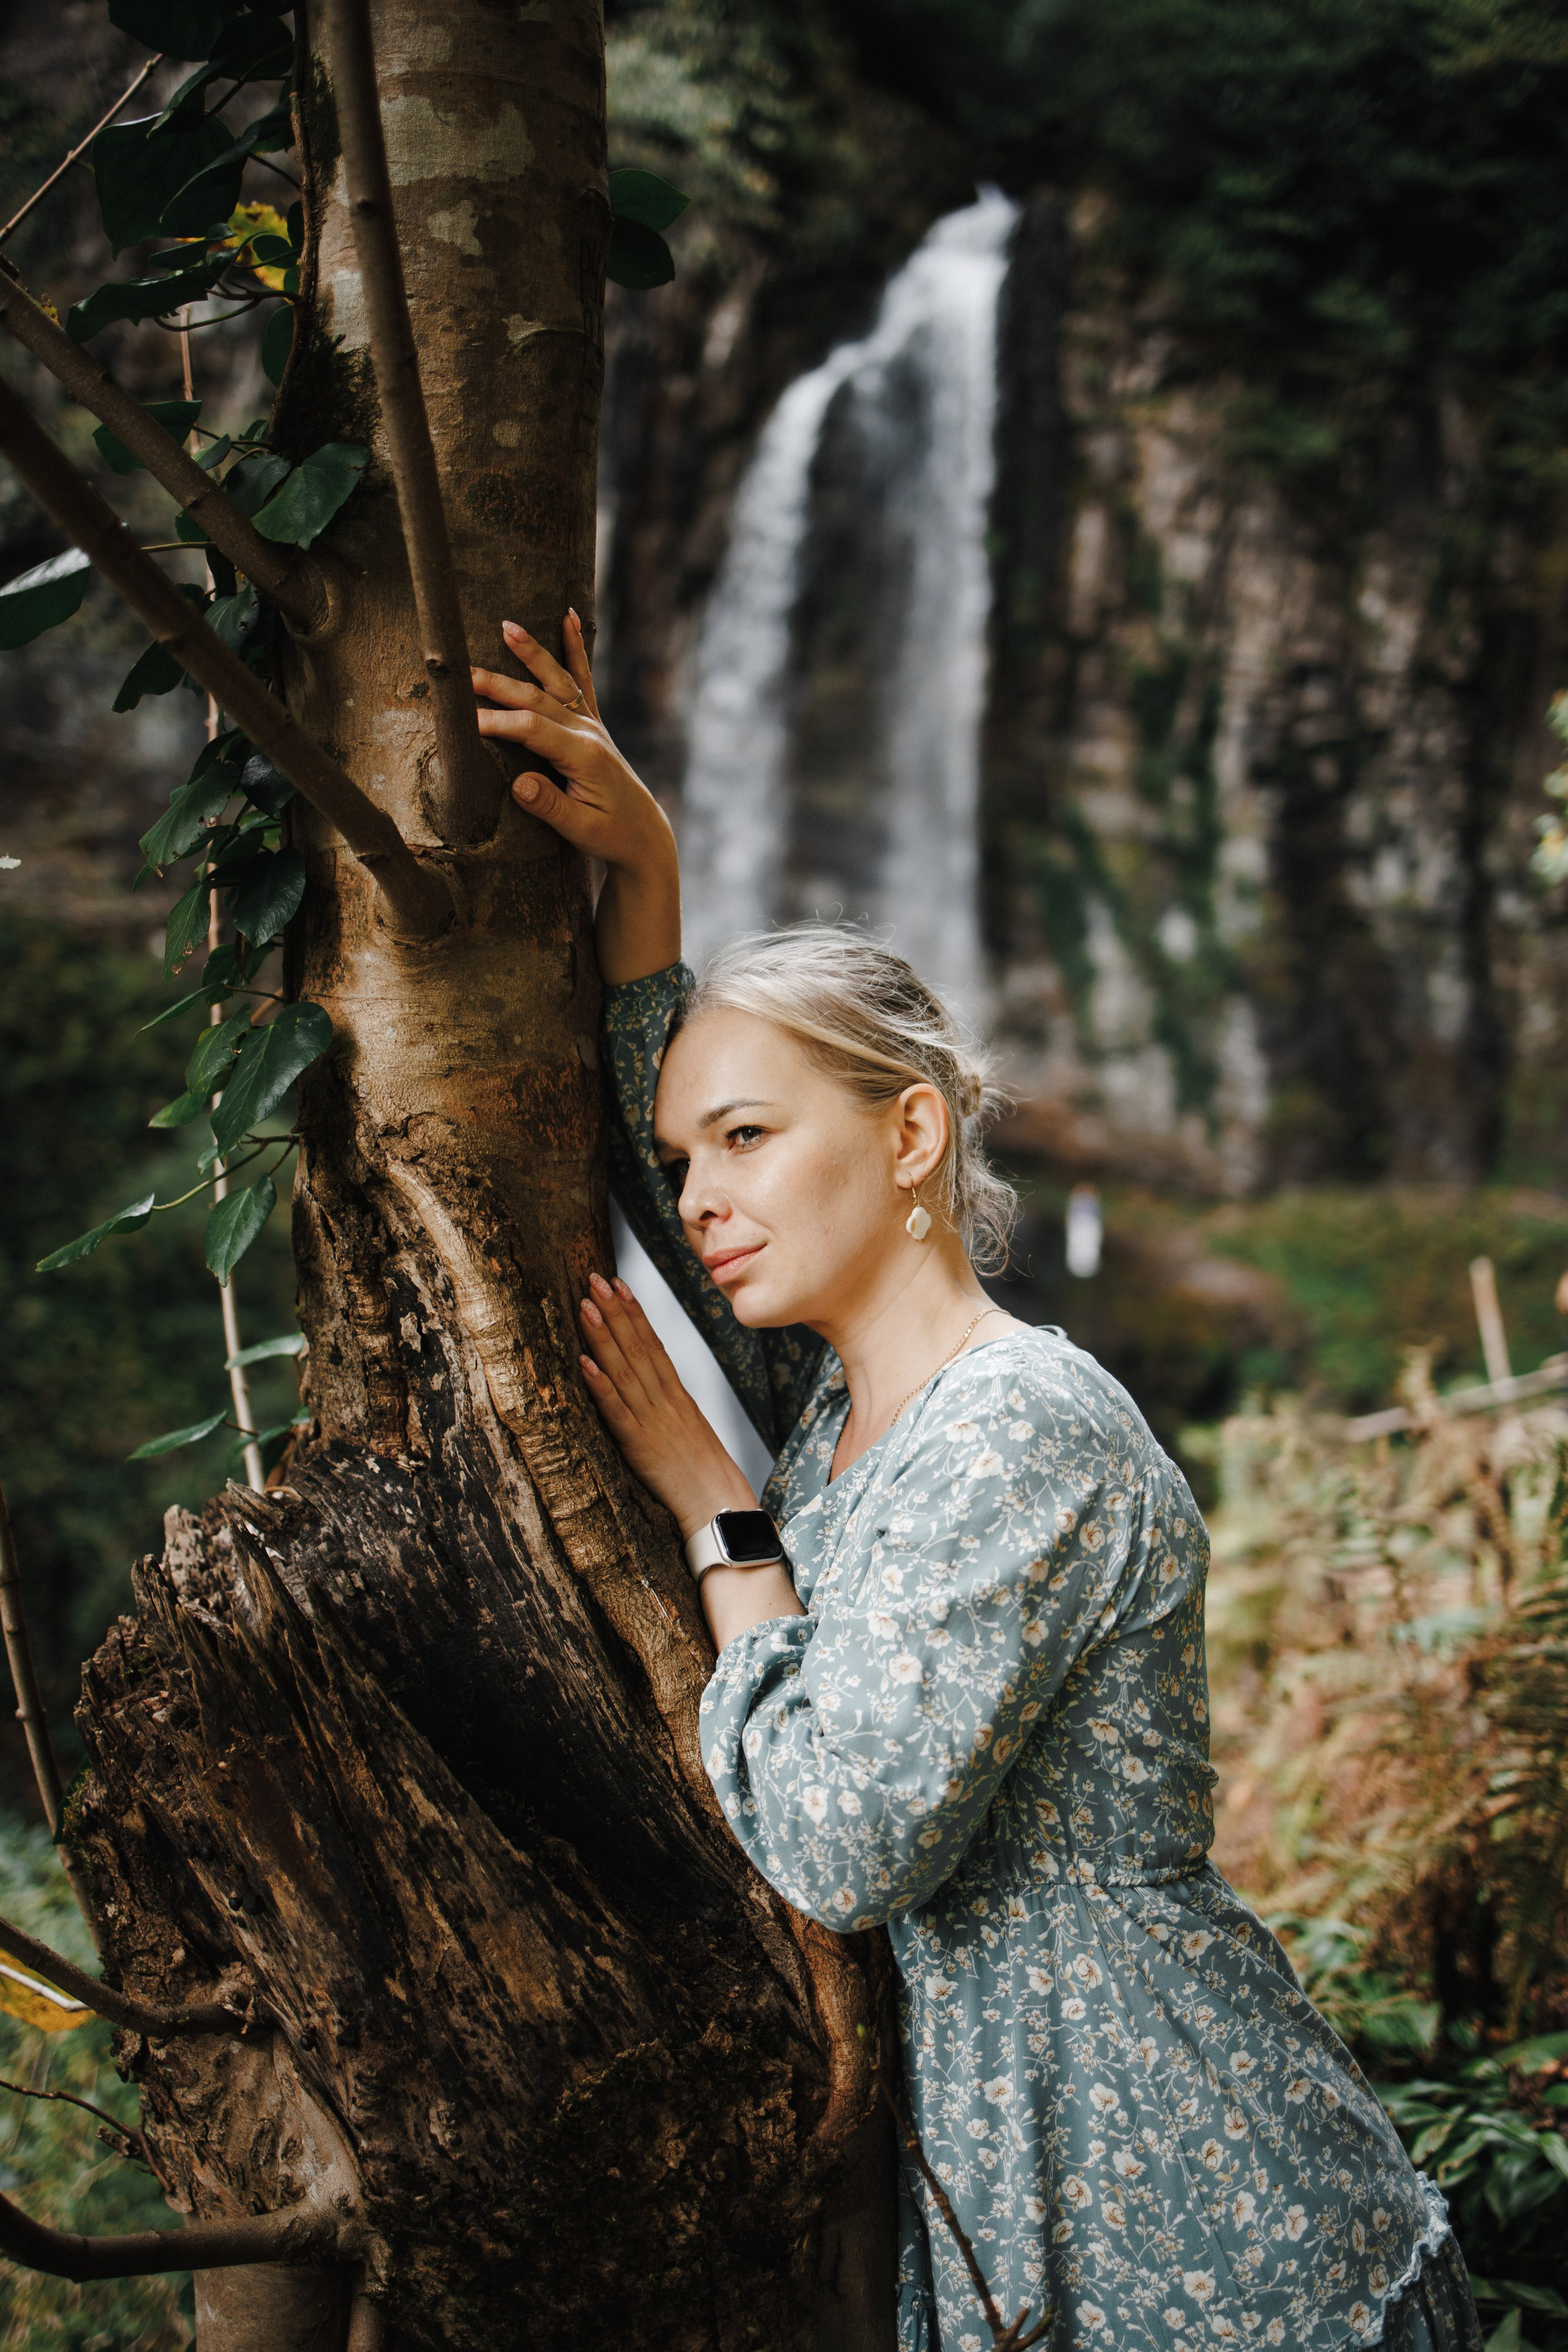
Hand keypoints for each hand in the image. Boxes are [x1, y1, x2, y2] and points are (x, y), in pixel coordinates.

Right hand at [471, 613, 679, 983]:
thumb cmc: (611, 836)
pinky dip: (575, 648)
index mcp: (584, 756)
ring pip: (556, 681)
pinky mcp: (594, 725)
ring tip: (507, 627)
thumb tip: (518, 784)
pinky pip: (582, 680)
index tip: (466, 721)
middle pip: (537, 699)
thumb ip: (550, 805)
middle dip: (499, 685)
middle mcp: (589, 733)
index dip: (498, 723)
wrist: (645, 835)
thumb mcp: (580, 829)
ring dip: (531, 653)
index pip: (532, 729)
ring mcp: (593, 725)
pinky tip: (569, 617)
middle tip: (464, 673)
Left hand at [578, 1273, 753, 1533]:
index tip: (619, 1283)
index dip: (635, 1313)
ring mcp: (652, 1421)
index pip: (654, 1345)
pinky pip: (617, 1411)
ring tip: (585, 1305)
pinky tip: (584, 1363)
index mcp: (678, 1397)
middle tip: (594, 1278)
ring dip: (604, 1336)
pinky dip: (600, 1385)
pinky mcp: (639, 1446)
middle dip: (616, 1311)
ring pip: (625, 1371)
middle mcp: (665, 1401)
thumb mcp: (690, 1432)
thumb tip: (651, 1390)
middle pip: (638, 1348)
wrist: (720, 1507)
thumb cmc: (706, 1477)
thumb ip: (671, 1409)